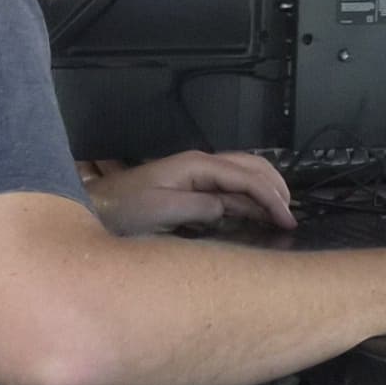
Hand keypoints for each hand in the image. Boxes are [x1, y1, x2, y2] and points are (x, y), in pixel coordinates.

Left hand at [86, 152, 292, 236]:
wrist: (95, 207)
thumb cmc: (123, 209)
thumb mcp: (163, 211)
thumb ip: (202, 207)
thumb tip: (231, 208)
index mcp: (196, 165)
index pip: (247, 177)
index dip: (271, 198)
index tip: (287, 220)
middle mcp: (200, 163)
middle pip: (252, 166)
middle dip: (276, 188)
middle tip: (290, 216)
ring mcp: (197, 173)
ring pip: (244, 174)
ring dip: (266, 191)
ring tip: (280, 214)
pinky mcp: (192, 186)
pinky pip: (230, 187)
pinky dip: (250, 198)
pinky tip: (257, 213)